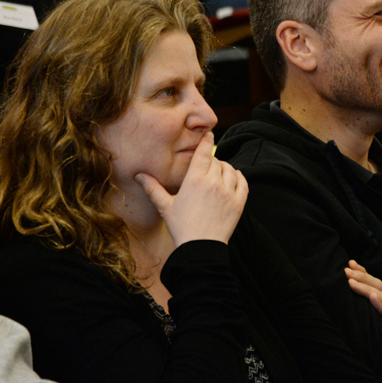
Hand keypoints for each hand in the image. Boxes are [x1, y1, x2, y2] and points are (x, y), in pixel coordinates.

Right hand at [135, 132, 246, 246]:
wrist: (200, 248)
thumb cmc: (181, 227)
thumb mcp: (165, 206)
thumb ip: (153, 188)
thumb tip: (138, 175)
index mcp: (195, 180)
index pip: (204, 152)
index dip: (206, 141)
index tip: (208, 134)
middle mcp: (213, 182)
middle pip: (217, 161)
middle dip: (212, 160)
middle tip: (206, 166)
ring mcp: (228, 192)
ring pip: (230, 170)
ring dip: (225, 168)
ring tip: (218, 173)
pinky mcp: (239, 203)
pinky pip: (243, 182)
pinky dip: (239, 177)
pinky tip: (234, 178)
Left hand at [345, 260, 381, 313]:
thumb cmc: (372, 317)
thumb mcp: (366, 298)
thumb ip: (361, 282)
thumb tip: (350, 263)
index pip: (373, 279)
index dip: (362, 271)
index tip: (349, 264)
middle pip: (377, 285)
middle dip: (361, 277)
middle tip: (346, 272)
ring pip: (381, 296)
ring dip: (366, 288)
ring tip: (351, 283)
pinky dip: (378, 304)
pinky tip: (372, 297)